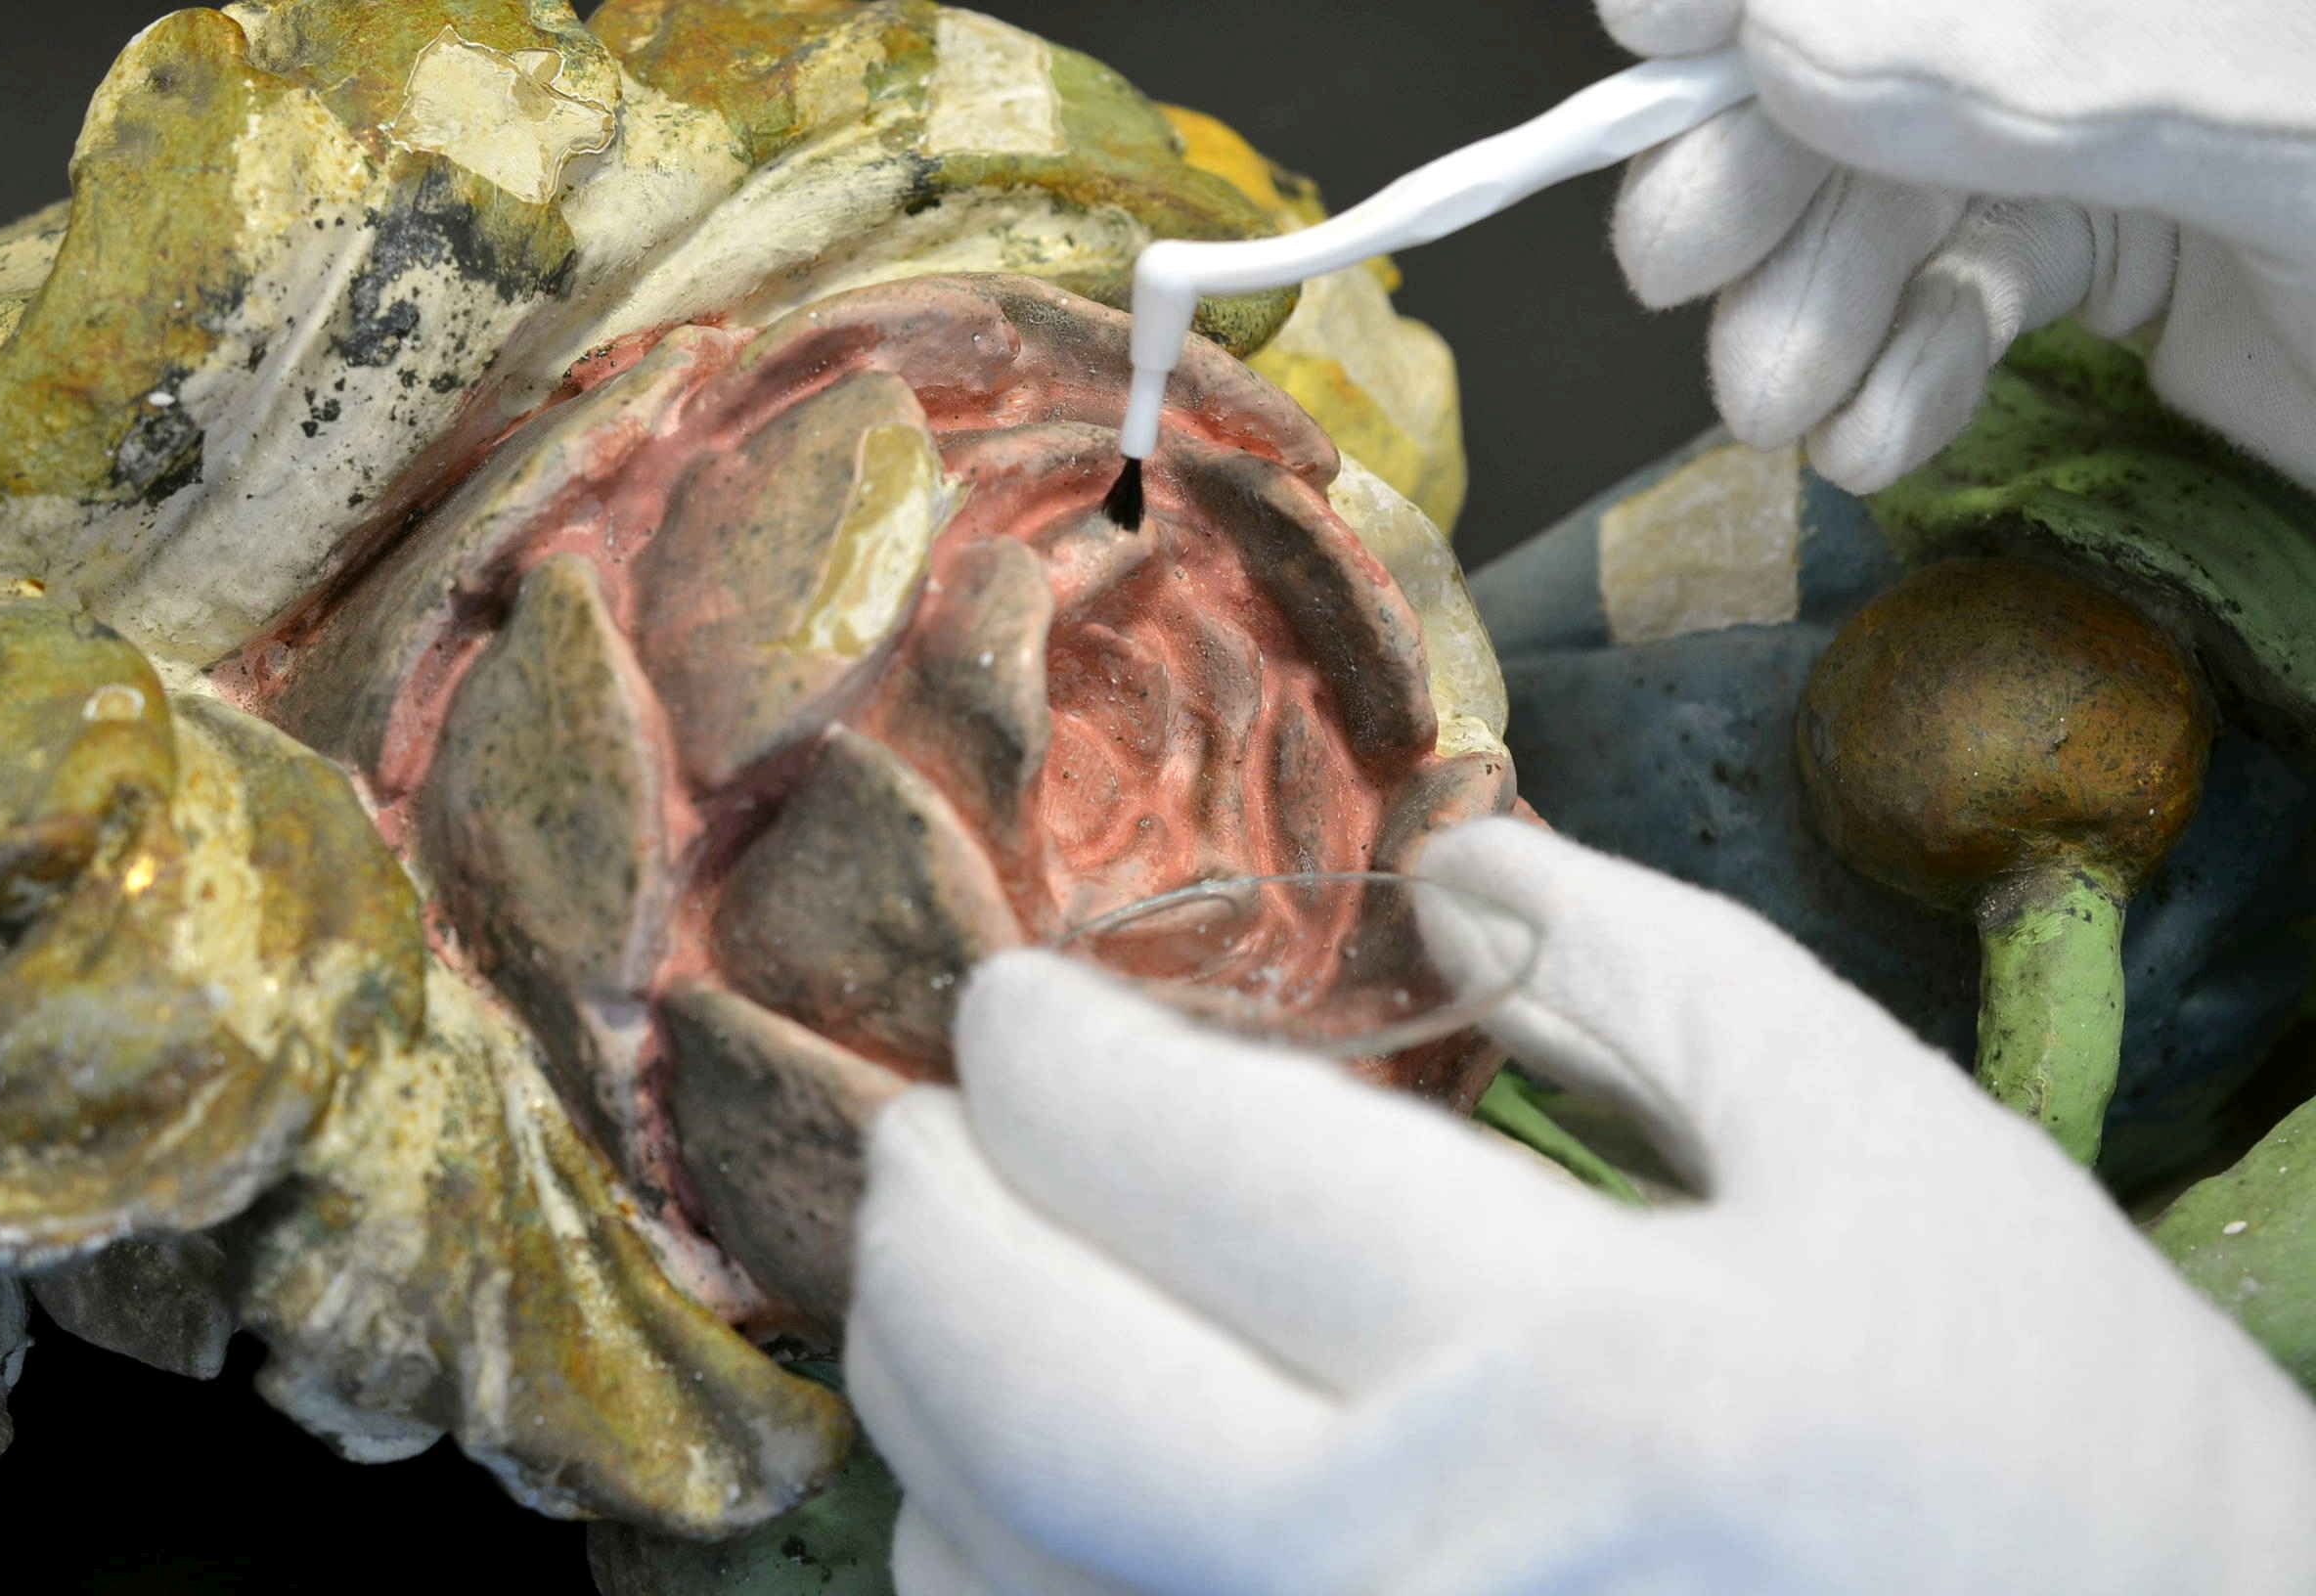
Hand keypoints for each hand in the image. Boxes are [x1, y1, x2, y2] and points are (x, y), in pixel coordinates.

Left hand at [846, 817, 2315, 1594]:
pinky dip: (994, 1564)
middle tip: (928, 1121)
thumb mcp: (1885, 1148)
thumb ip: (1639, 968)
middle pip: (1021, 1378)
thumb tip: (1435, 866)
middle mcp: (1413, 1569)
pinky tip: (1033, 1486)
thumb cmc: (2053, 1445)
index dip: (1042, 1049)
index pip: (1174, 1153)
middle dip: (922, 1213)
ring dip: (927, 1394)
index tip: (1019, 1002)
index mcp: (1569, 1355)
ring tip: (963, 1278)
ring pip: (996, 1563)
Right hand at [1597, 0, 2315, 492]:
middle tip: (1673, 263)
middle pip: (1869, 66)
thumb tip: (1780, 38)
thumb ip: (2029, 68)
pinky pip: (1972, 291)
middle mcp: (2103, 25)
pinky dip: (1905, 376)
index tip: (1650, 37)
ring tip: (1777, 410)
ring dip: (1808, 311)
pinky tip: (1879, 439)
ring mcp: (2114, 133)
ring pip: (1899, 196)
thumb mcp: (2253, 118)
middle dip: (1758, 172)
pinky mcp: (2124, 253)